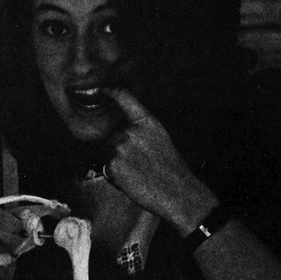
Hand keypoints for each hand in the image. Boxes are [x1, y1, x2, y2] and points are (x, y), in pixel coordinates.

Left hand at [102, 88, 214, 230]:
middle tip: (138, 163)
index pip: (125, 99)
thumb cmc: (170, 168)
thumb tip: (123, 132)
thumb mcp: (160, 138)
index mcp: (146, 121)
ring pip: (107, 153)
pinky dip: (115, 175)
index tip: (105, 89)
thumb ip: (141, 130)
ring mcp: (121, 147)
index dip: (112, 92)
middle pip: (111, 136)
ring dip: (116, 163)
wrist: (176, 190)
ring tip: (137, 171)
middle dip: (117, 149)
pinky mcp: (114, 164)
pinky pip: (107, 168)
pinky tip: (131, 179)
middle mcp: (132, 131)